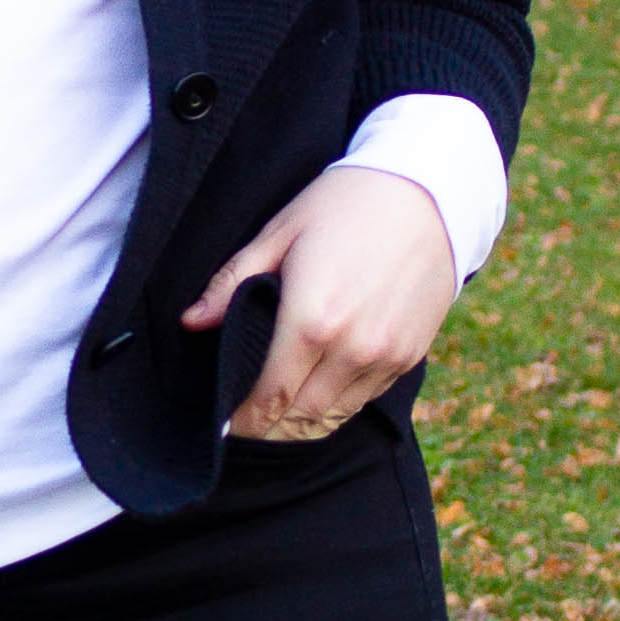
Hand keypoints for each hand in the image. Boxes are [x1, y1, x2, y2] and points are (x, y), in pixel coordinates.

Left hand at [181, 160, 457, 439]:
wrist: (428, 191)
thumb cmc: (344, 204)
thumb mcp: (279, 233)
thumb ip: (231, 283)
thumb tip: (191, 322)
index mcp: (312, 321)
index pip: (270, 397)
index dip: (244, 419)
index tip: (225, 425)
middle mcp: (353, 349)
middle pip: (301, 417)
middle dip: (269, 428)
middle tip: (247, 426)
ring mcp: (386, 356)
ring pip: (335, 416)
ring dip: (303, 423)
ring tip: (278, 419)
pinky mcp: (410, 355)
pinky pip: (365, 398)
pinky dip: (338, 404)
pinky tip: (319, 393)